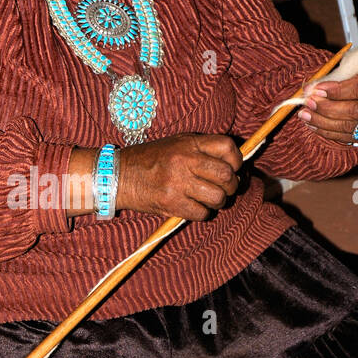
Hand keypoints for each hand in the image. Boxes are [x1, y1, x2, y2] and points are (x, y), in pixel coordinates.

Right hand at [116, 133, 243, 220]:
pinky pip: (202, 213)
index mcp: (189, 143)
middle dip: (231, 186)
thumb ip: (202, 149)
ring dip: (218, 202)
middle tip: (225, 189)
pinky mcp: (171, 203)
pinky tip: (194, 207)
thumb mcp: (177, 144)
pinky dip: (202, 213)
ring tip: (209, 199)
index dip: (237, 160)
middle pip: (227, 175)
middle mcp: (185, 161)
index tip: (233, 168)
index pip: (227, 147)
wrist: (120, 174)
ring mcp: (178, 183)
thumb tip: (233, 164)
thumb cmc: (151, 159)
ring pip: (218, 197)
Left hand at [299, 73, 357, 146]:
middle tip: (308, 103)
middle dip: (326, 108)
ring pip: (349, 126)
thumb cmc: (355, 78)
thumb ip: (330, 79)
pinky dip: (325, 131)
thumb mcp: (347, 71)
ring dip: (322, 121)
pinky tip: (312, 124)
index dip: (336, 90)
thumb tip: (309, 90)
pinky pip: (345, 137)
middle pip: (355, 110)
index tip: (316, 90)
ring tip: (304, 114)